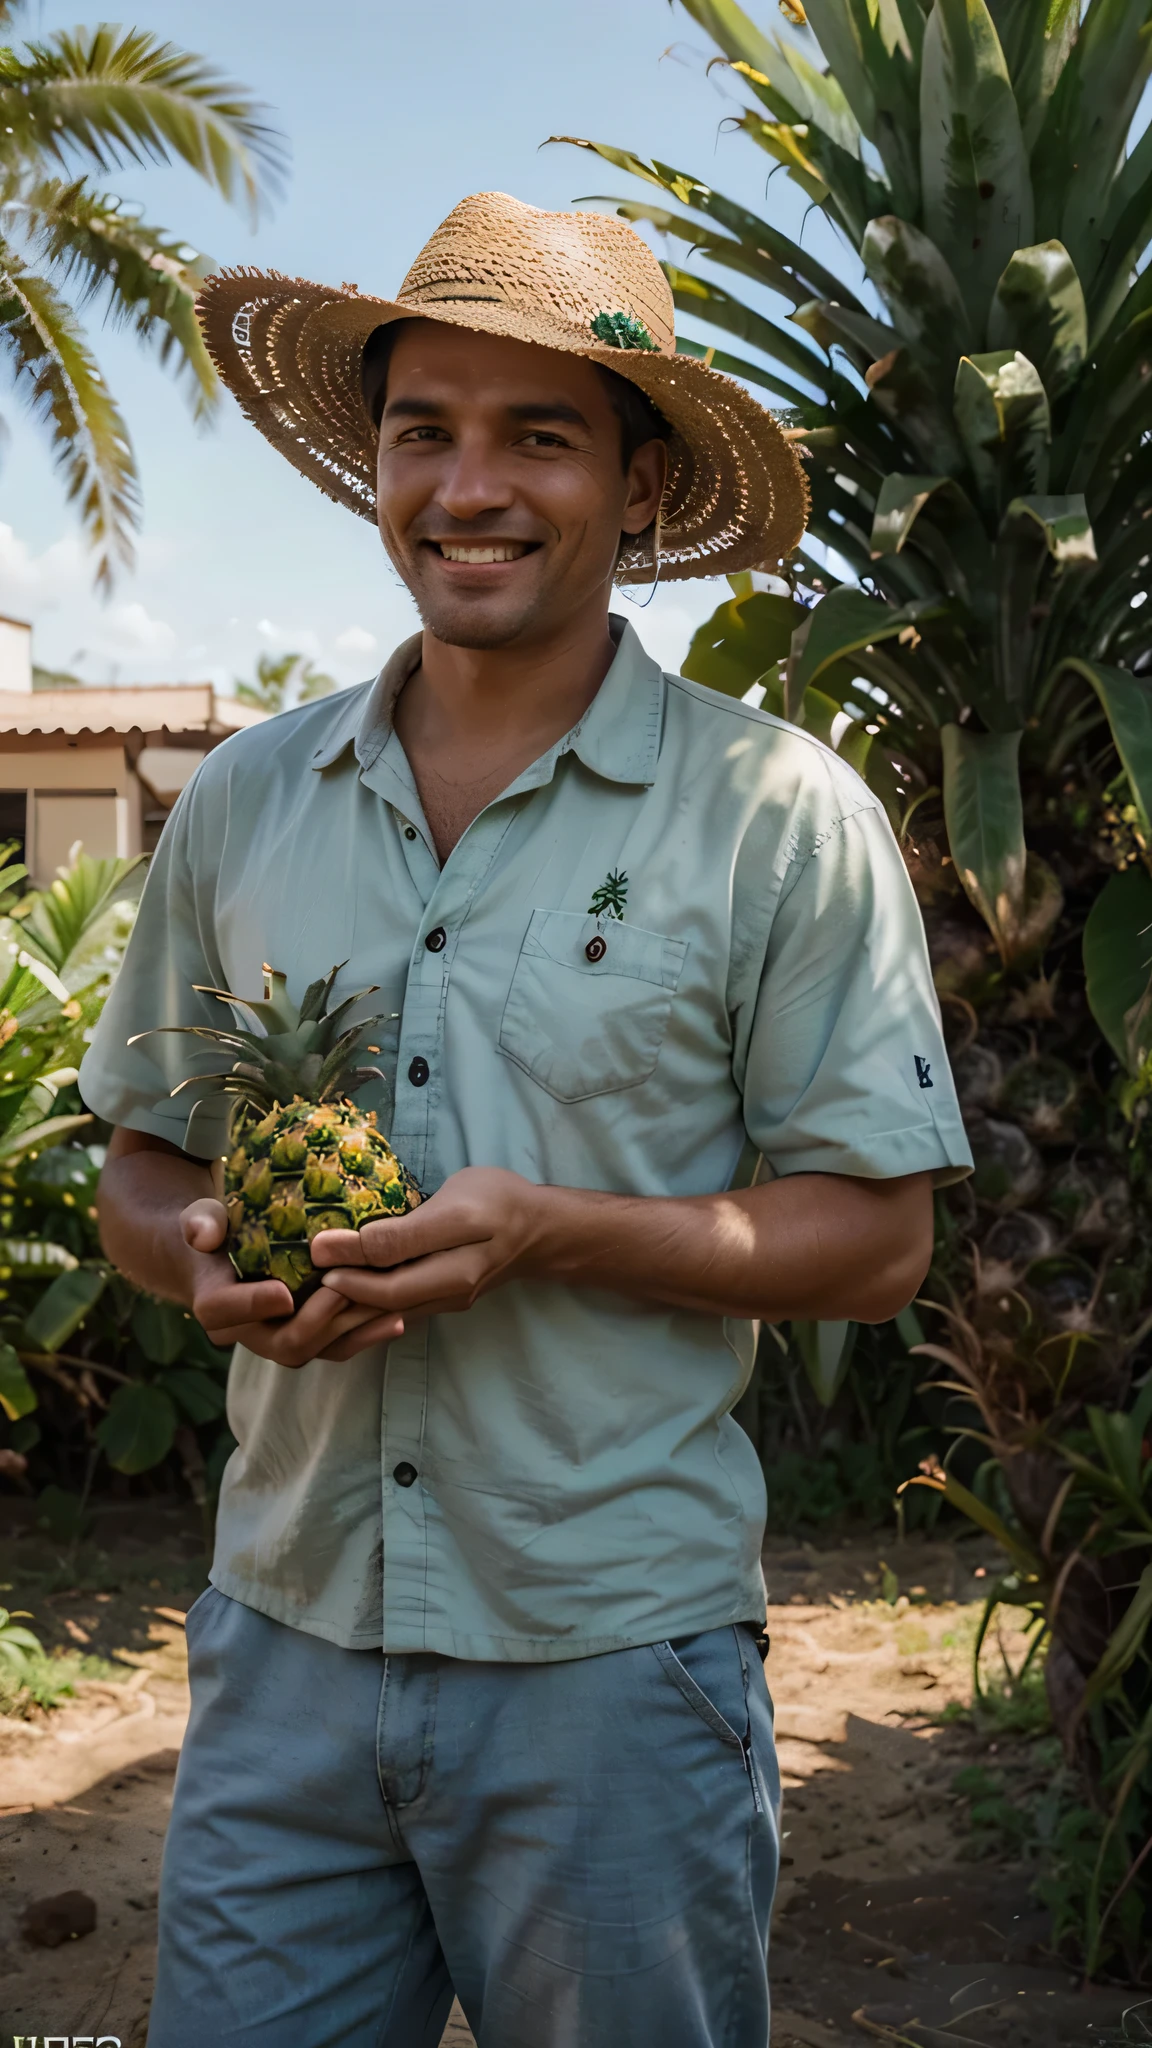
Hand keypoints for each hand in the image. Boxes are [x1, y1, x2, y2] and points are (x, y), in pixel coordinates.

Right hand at [180, 1198, 400, 1366]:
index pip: (223, 1313)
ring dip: (353, 1333)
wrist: (226, 1258)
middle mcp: (247, 1333)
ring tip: (389, 1310)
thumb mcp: (202, 1218)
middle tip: (347, 1293)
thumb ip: (200, 1223)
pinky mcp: (308, 1339)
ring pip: (316, 1350)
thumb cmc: (217, 1232)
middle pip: (283, 1343)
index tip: (284, 1293)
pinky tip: (396, 1319)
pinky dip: (365, 1335)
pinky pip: (337, 1347)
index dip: (253, 1306)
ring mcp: (280, 1340)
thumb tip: (202, 1235)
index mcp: (215, 1305)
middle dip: (319, 1322)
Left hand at [309, 1167, 545, 1340]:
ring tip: (308, 1288)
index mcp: (451, 1276)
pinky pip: (395, 1304)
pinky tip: (340, 1286)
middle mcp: (444, 1297)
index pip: (385, 1289)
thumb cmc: (500, 1203)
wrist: (542, 1227)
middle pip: (379, 1308)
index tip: (312, 1255)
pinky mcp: (440, 1295)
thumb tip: (339, 1246)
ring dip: (346, 1304)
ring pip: (385, 1312)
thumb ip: (402, 1234)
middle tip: (298, 1280)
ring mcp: (443, 1300)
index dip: (345, 1278)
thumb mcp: (456, 1209)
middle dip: (337, 1299)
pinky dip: (365, 1298)